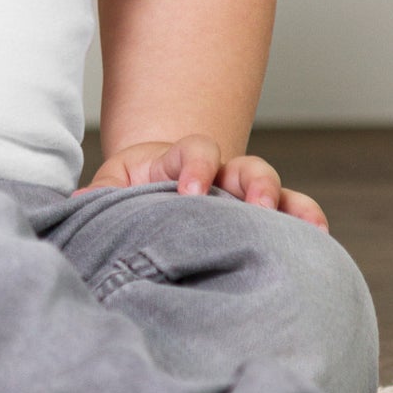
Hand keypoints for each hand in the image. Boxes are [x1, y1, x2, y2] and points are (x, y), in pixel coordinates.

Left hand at [78, 135, 327, 228]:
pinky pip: (292, 212)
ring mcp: (244, 193)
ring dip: (286, 203)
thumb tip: (73, 207)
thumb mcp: (112, 188)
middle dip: (252, 183)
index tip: (189, 194)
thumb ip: (99, 195)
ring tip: (301, 227)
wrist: (154, 190)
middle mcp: (220, 172)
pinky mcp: (262, 215)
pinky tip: (319, 241)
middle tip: (252, 205)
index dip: (196, 167)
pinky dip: (307, 221)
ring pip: (273, 187)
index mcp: (180, 160)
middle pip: (245, 165)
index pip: (195, 151)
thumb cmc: (132, 192)